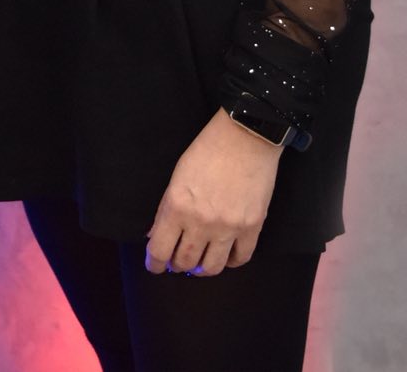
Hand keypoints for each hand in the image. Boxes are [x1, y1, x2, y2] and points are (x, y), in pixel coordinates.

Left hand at [143, 110, 284, 276]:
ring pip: (212, 267)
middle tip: (177, 261)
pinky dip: (231, 262)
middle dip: (177, 265)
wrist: (244, 137)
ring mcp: (228, 227)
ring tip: (200, 263)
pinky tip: (225, 255)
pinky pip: (241, 258)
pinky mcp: (252, 227)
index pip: (159, 251)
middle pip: (185, 262)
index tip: (154, 266)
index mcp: (176, 207)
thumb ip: (166, 209)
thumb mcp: (176, 176)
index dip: (154, 264)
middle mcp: (200, 222)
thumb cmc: (206, 151)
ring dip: (202, 269)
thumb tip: (156, 235)